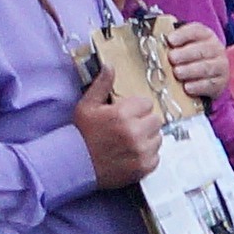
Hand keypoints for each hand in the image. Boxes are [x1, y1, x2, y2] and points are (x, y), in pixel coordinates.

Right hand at [74, 68, 166, 185]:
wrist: (76, 167)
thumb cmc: (81, 135)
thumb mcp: (87, 106)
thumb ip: (102, 84)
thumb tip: (110, 66)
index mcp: (122, 114)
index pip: (147, 103)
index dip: (136, 109)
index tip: (126, 115)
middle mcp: (135, 132)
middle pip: (156, 120)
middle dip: (144, 122)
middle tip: (129, 129)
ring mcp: (141, 151)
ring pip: (157, 138)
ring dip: (147, 139)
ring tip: (130, 143)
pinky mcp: (144, 167)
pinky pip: (156, 156)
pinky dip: (147, 157)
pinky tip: (131, 155)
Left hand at [154, 16, 231, 103]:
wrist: (212, 73)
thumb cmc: (192, 57)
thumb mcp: (185, 45)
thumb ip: (173, 42)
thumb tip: (154, 41)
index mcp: (205, 35)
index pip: (196, 30)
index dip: (182, 35)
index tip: (170, 40)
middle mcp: (215, 48)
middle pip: (202, 50)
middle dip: (185, 54)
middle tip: (172, 58)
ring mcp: (220, 65)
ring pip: (207, 67)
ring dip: (190, 70)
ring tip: (177, 73)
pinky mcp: (221, 82)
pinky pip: (210, 84)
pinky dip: (198, 86)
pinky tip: (187, 87)